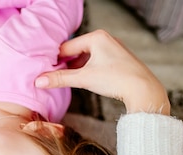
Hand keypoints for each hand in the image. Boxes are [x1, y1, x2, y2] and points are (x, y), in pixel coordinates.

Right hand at [35, 30, 169, 114]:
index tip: (44, 71)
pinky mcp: (117, 59)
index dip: (54, 60)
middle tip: (53, 76)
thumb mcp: (84, 79)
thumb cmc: (117, 79)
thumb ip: (60, 79)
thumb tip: (39, 81)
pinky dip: (87, 70)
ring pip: (86, 57)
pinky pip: (95, 61)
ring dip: (76, 68)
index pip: (67, 47)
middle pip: (76, 51)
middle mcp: (105, 39)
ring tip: (66, 80)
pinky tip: (83, 80)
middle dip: (65, 64)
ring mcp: (112, 49)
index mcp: (96, 37)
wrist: (143, 89)